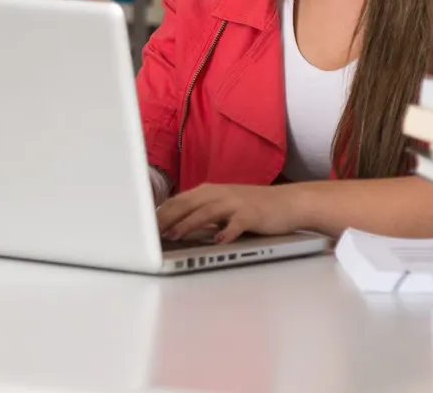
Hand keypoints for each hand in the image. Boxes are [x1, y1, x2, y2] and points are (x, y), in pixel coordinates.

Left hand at [156, 183, 299, 243]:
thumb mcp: (224, 207)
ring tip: (174, 235)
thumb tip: (173, 226)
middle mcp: (220, 193)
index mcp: (210, 191)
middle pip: (187, 203)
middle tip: (149, 233)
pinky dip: (226, 232)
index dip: (160, 213)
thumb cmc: (254, 208)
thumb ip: (201, 214)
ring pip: (207, 211)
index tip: (143, 227)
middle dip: (167, 218)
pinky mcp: (252, 215)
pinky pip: (236, 223)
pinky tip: (217, 241)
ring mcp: (236, 203)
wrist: (289, 203)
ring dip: (188, 223)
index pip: (178, 200)